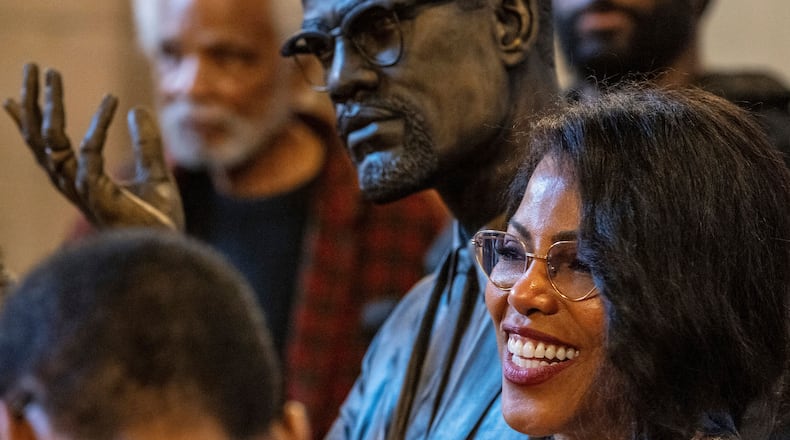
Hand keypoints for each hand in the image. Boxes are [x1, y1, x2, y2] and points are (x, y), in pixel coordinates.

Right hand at [3, 63, 183, 229]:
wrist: (171, 250)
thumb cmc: (161, 222)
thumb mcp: (156, 174)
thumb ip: (146, 144)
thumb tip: (138, 109)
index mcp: (82, 182)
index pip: (47, 149)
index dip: (29, 123)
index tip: (13, 98)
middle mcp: (75, 186)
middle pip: (40, 141)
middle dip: (34, 103)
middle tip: (34, 67)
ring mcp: (82, 191)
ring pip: (52, 144)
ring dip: (51, 107)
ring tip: (52, 74)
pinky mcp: (97, 196)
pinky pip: (90, 153)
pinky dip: (99, 125)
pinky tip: (112, 100)